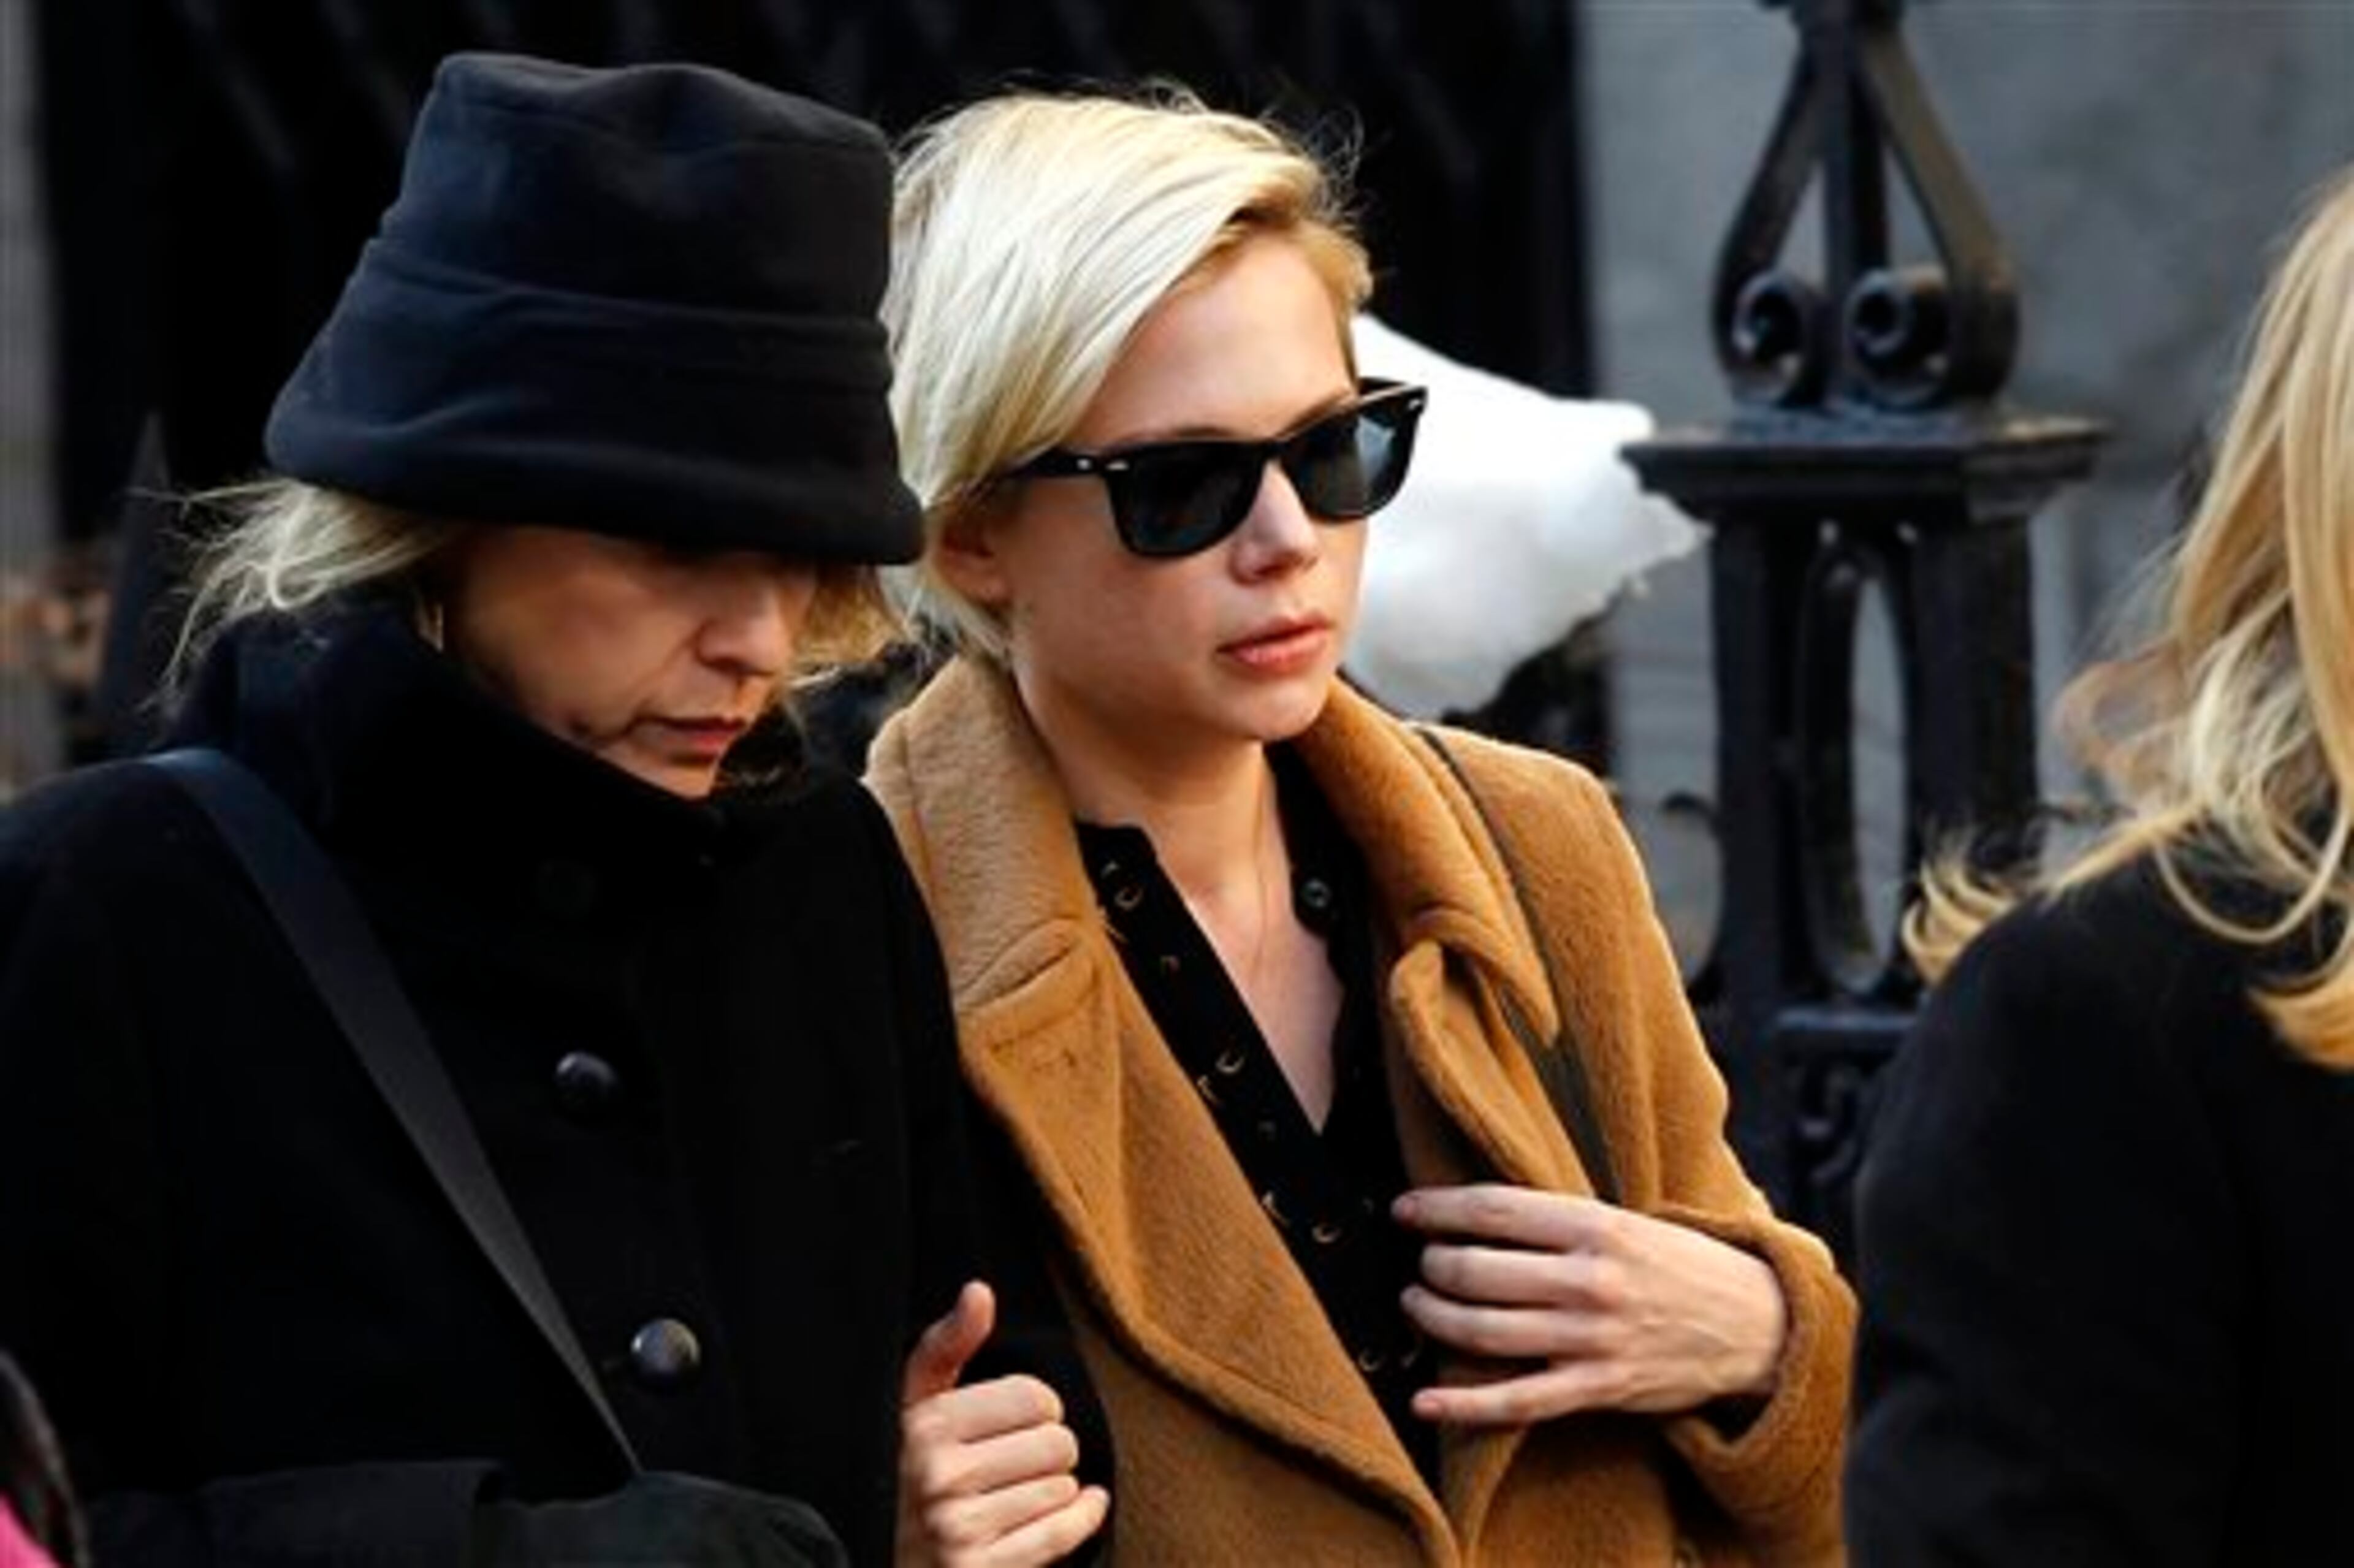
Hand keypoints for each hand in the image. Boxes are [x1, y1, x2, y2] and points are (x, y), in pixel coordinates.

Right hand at [897, 1281, 1109, 1566]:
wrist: (867, 1555)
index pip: (1033, 1396)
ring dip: (1055, 1488)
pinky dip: (1083, 1518)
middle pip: (1055, 1443)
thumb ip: (946, 1346)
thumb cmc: (900, 1474)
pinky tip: (1084, 1505)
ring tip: (1021, 1491)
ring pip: (1062, 1488)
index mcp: (924, 1426)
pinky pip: (1062, 1534)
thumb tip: (979, 1291)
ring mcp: (959, 1531)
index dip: (1037, 1406)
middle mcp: (939, 1477)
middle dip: (1049, 1448)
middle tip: (1023, 1459)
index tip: (1021, 1418)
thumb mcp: (909, 1407)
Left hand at [1391, 1183, 1787, 1425]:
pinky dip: (1465, 1405)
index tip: (1404, 1209)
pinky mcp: (1600, 1388)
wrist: (1756, 1325)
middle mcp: (1591, 1280)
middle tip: (1421, 1264)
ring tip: (1416, 1305)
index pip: (1494, 1210)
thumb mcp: (1624, 1222)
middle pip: (1479, 1271)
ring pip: (1486, 1331)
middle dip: (1433, 1266)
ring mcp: (1594, 1339)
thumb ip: (1557, 1222)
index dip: (1438, 1209)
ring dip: (1434, 1318)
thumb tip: (1474, 1213)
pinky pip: (1519, 1401)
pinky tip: (1425, 1401)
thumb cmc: (1678, 1265)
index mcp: (1597, 1226)